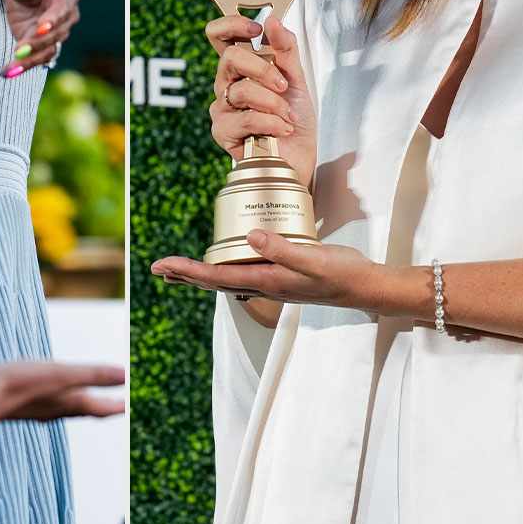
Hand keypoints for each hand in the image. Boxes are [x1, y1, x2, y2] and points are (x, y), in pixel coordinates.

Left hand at [0, 0, 80, 76]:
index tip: (40, 28)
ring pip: (47, 50)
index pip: (62, 9)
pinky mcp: (38, 41)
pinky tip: (6, 73)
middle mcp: (65, 16)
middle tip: (19, 50)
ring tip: (11, 68)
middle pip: (55, 34)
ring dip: (29, 61)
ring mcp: (53, 31)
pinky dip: (22, 66)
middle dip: (37, 44)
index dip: (52, 19)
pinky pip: (35, 58)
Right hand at [0, 360, 124, 420]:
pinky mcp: (22, 404)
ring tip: (87, 399)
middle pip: (85, 409)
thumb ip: (93, 374)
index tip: (130, 406)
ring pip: (65, 407)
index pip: (101, 408)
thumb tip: (126, 375)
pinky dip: (58, 399)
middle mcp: (55, 410)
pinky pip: (46, 403)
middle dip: (102, 406)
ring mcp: (37, 408)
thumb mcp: (61, 374)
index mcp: (69, 403)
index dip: (117, 406)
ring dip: (81, 403)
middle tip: (117, 404)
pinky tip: (48, 395)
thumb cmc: (22, 384)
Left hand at [152, 229, 381, 310]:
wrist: (365, 286)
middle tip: (158, 269)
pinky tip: (226, 260)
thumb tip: (250, 237)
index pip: (217, 276)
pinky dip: (225, 268)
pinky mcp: (281, 275)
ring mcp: (273, 282)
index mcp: (267, 280)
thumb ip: (282, 248)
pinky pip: (244, 273)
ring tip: (179, 269)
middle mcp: (265, 284)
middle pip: (215, 281)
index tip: (163, 265)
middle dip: (185, 275)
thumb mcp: (313, 258)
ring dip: (200, 274)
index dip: (188, 271)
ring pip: (227, 279)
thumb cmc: (341, 273)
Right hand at [207, 15, 316, 186]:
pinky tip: (281, 130)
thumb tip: (273, 21)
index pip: (219, 36)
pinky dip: (271, 123)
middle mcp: (227, 85)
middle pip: (229, 58)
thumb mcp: (296, 79)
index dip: (231, 25)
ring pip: (241, 90)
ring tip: (286, 116)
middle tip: (283, 84)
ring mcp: (222, 109)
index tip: (255, 29)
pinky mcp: (223, 132)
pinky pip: (247, 118)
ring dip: (273, 103)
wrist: (300, 157)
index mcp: (241, 68)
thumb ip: (286, 49)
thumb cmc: (294, 120)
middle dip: (263, 69)